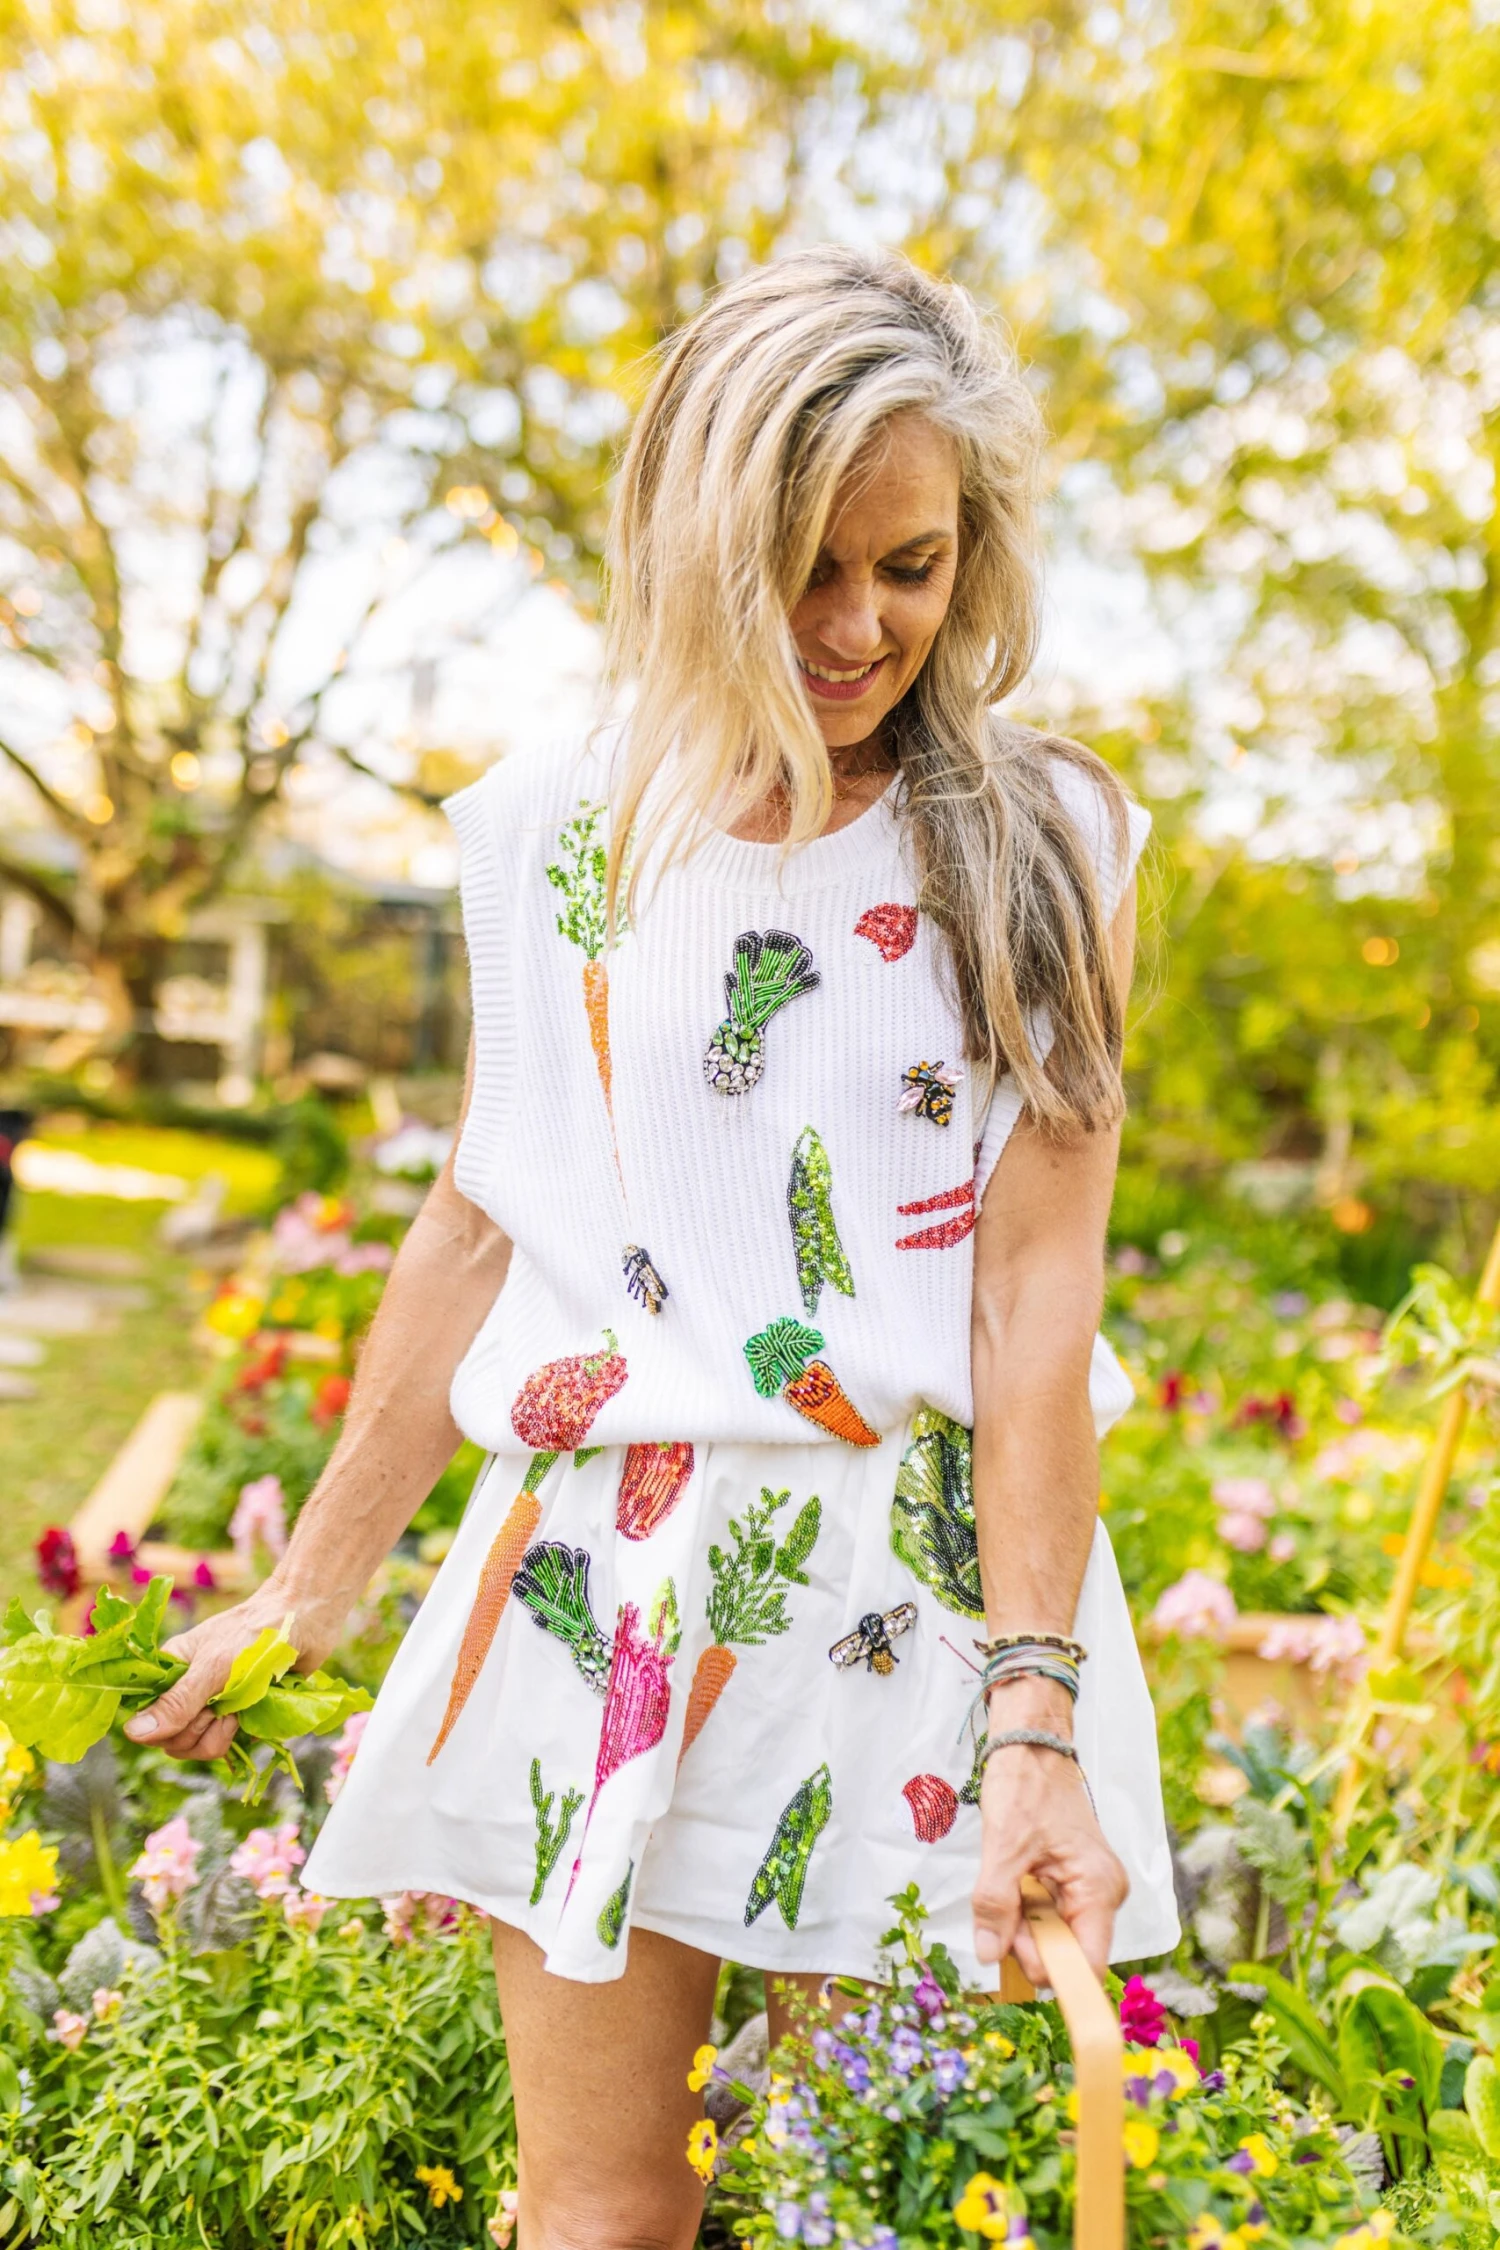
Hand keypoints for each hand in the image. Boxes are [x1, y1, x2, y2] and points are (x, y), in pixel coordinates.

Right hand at [123, 1579, 346, 1763]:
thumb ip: (177, 1702)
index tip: (193, 1711)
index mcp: (172, 1673)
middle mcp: (189, 1690)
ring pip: (201, 1747)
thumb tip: (132, 1734)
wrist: (305, 1620)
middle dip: (198, 1731)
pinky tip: (254, 1713)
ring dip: (221, 1735)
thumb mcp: (212, 1668)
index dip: (166, 1729)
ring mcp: (215, 1704)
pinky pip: (231, 1743)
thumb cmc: (255, 1634)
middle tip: (222, 1706)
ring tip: (240, 1708)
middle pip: (174, 1741)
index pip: (148, 1721)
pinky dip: (242, 1735)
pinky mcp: (242, 1714)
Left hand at [971, 1736, 1126, 1986]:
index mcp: (1099, 1888)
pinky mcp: (1074, 1883)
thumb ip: (995, 1904)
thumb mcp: (1002, 1846)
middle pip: (1067, 1954)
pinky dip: (1025, 1910)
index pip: (1089, 1964)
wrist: (1032, 1746)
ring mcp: (1090, 1890)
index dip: (1053, 1974)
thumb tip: (989, 1956)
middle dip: (1027, 1943)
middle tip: (1000, 1909)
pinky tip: (1014, 1883)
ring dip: (1023, 1925)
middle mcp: (1103, 1895)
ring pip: (1055, 1937)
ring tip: (1006, 1884)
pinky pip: (1050, 1916)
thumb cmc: (1025, 1786)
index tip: (1014, 1961)